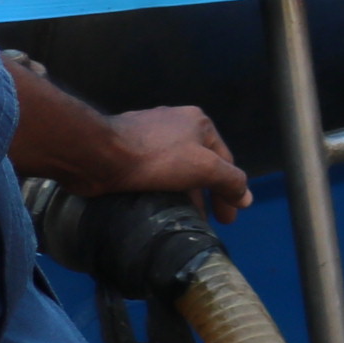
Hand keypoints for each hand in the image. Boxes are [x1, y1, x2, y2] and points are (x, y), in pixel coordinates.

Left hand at [105, 106, 251, 218]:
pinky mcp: (124, 146)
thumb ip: (231, 180)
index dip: (230, 191)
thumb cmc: (155, 158)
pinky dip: (159, 187)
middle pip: (199, 164)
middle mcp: (175, 122)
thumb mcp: (205, 168)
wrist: (97, 154)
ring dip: (181, 192)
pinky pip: (151, 170)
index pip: (225, 160)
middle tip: (205, 221)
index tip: (227, 219)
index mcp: (198, 121)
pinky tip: (156, 203)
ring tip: (180, 217)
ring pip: (174, 168)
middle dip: (204, 194)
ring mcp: (147, 132)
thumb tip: (246, 197)